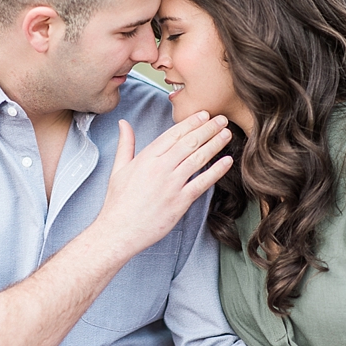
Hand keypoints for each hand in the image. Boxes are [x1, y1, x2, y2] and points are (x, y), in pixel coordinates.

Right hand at [95, 111, 232, 257]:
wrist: (119, 231)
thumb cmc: (118, 202)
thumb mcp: (118, 169)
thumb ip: (125, 144)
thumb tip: (124, 123)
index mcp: (146, 158)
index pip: (173, 134)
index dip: (191, 122)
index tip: (204, 114)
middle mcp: (160, 168)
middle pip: (189, 142)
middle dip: (208, 128)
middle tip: (222, 118)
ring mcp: (171, 185)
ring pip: (198, 158)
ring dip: (215, 144)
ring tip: (227, 134)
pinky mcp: (180, 202)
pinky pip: (202, 183)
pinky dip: (216, 171)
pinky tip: (227, 161)